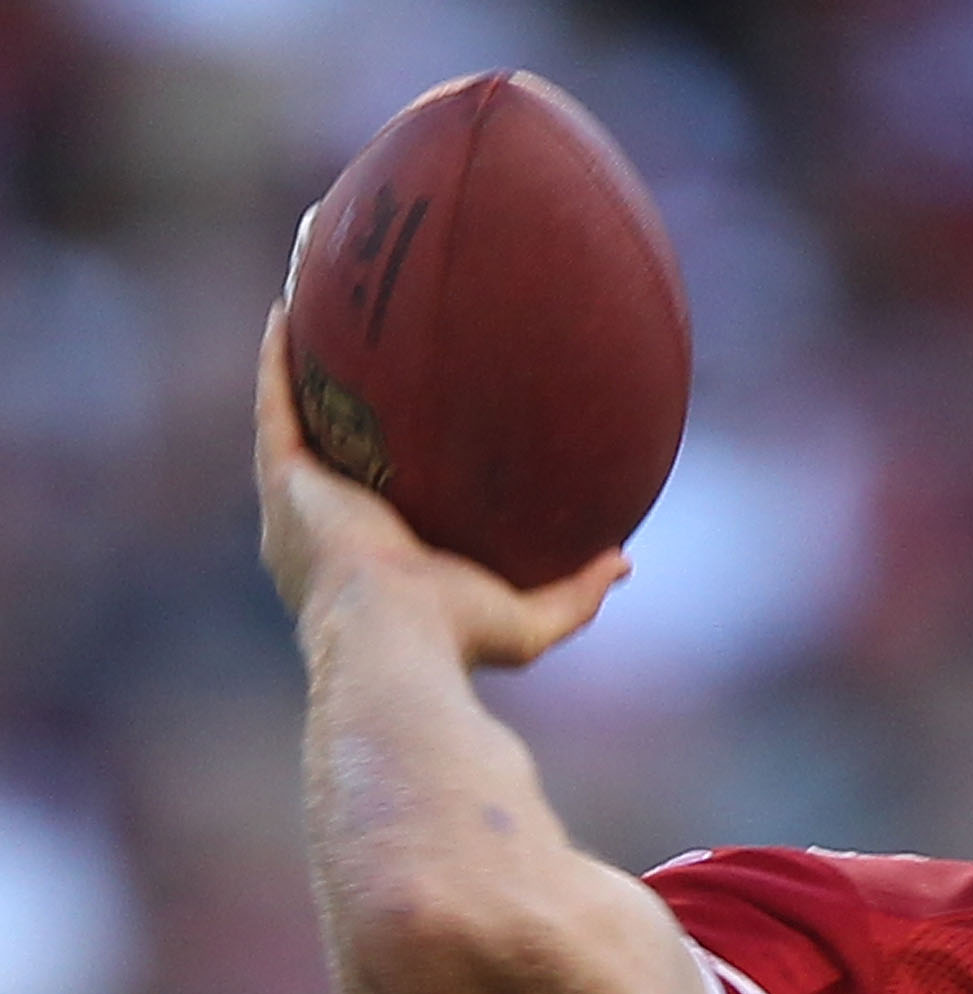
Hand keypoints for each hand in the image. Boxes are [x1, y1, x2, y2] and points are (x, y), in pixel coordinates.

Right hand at [255, 307, 626, 669]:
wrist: (395, 640)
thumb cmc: (457, 639)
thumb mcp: (529, 620)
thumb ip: (574, 593)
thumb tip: (621, 561)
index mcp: (375, 562)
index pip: (382, 501)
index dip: (391, 460)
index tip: (416, 420)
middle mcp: (327, 529)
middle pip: (331, 450)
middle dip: (340, 404)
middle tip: (363, 352)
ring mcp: (299, 503)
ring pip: (291, 415)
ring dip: (297, 359)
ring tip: (313, 297)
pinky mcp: (281, 479)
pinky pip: (275, 402)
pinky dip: (278, 354)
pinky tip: (289, 299)